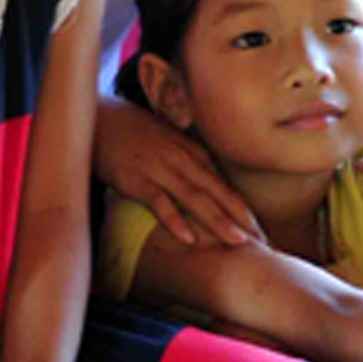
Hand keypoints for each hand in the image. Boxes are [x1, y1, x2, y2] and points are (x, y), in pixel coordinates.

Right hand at [97, 99, 261, 247]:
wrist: (101, 120)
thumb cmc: (135, 133)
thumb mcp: (170, 141)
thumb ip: (190, 160)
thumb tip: (209, 184)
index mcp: (192, 151)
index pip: (224, 184)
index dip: (243, 209)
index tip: (259, 231)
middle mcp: (181, 160)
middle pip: (217, 192)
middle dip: (241, 217)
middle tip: (261, 241)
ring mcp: (160, 170)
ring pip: (195, 198)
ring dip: (218, 220)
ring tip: (237, 241)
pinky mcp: (138, 181)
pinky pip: (160, 203)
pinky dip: (175, 220)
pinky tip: (190, 238)